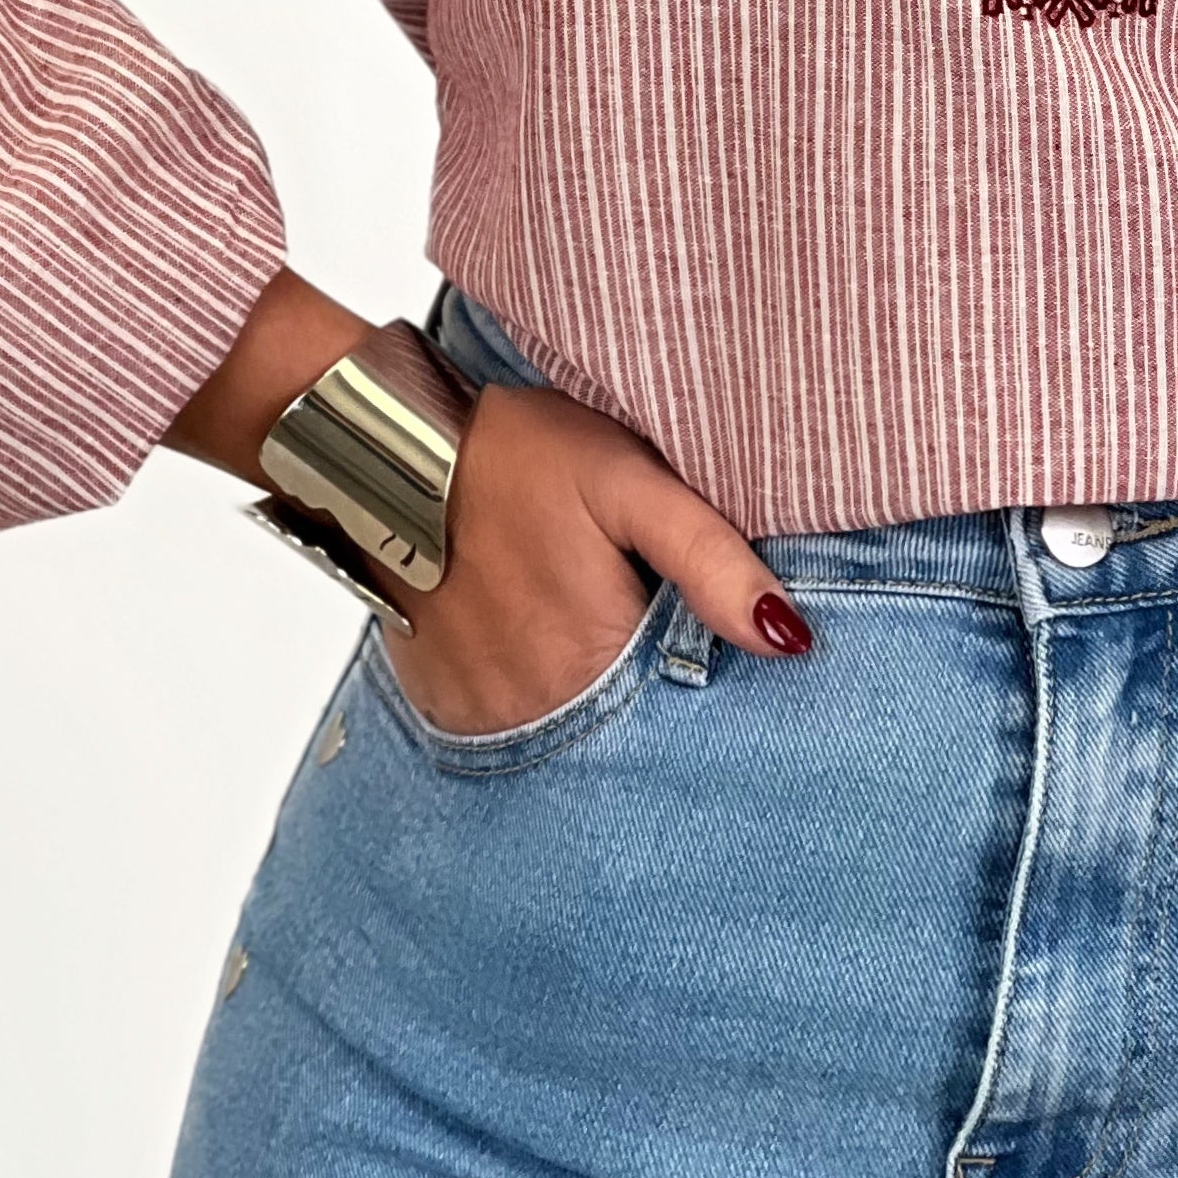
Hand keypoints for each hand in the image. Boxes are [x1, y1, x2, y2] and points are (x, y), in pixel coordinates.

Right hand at [162, 267, 812, 735]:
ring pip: (570, 731)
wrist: (388, 446)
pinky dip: (535, 693)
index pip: (684, 720)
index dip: (704, 684)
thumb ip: (712, 562)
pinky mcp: (443, 703)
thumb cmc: (516, 454)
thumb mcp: (630, 485)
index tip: (702, 644)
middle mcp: (536, 710)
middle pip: (626, 728)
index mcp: (594, 664)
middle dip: (649, 690)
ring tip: (581, 618)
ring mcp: (482, 714)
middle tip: (632, 610)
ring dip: (591, 696)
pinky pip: (510, 724)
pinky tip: (536, 636)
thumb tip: (790, 639)